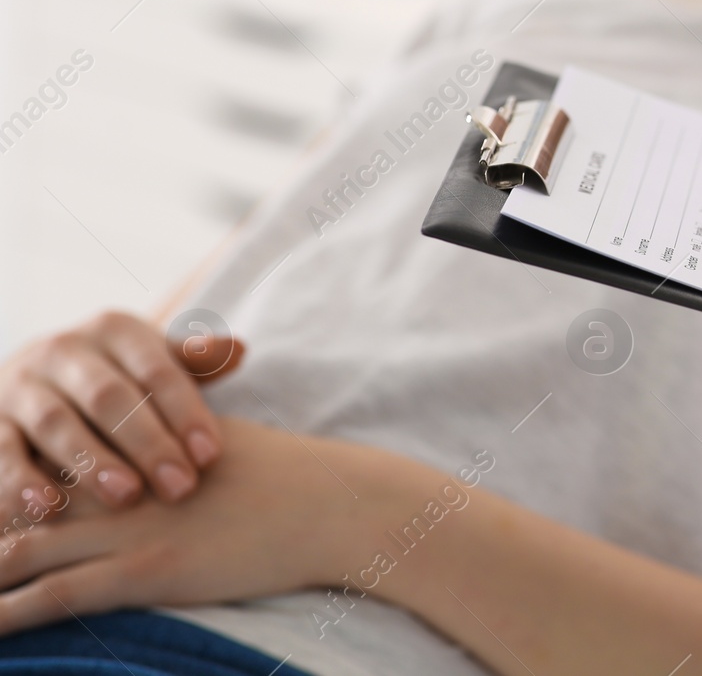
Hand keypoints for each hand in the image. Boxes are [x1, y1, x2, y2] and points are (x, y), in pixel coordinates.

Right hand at [0, 311, 243, 518]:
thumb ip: (192, 361)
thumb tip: (239, 350)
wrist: (31, 379)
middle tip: (180, 488)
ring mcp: (20, 384)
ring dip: (90, 461)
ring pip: (54, 422)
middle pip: (109, 396)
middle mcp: (63, 350)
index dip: (185, 412)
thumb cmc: (114, 376)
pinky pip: (2, 450)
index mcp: (115, 331)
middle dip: (147, 443)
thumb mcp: (151, 361)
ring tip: (125, 497)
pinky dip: (21, 480)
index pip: (158, 370)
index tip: (210, 456)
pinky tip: (48, 508)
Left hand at [0, 417, 402, 634]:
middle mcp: (120, 480)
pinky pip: (57, 596)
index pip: (49, 455)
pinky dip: (12, 612)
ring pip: (23, 548)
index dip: (8, 475)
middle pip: (22, 498)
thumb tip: (151, 439)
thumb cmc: (286, 474)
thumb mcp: (219, 434)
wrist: (329, 504)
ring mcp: (128, 527)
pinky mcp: (144, 571)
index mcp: (134, 443)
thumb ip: (174, 430)